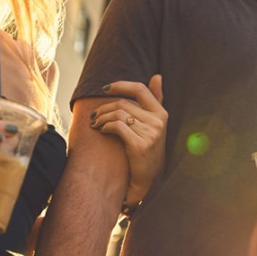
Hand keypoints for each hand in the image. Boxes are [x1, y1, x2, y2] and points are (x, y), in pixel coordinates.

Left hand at [89, 75, 165, 205]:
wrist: (148, 179)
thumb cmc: (149, 149)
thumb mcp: (155, 124)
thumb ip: (156, 100)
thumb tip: (157, 76)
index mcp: (162, 113)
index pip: (140, 89)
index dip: (121, 85)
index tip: (105, 88)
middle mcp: (158, 122)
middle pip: (124, 103)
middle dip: (105, 107)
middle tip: (94, 115)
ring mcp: (150, 133)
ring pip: (118, 114)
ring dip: (102, 117)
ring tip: (96, 124)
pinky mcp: (140, 145)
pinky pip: (117, 126)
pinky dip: (105, 126)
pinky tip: (102, 131)